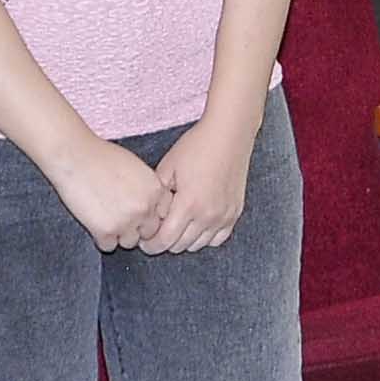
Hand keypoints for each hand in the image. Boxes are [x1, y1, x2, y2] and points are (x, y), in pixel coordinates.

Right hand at [48, 135, 167, 252]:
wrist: (72, 156)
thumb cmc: (100, 157)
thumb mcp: (136, 167)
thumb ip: (148, 189)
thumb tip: (151, 207)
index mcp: (155, 190)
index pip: (163, 216)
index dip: (148, 214)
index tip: (135, 209)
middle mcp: (145, 208)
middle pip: (148, 232)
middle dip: (135, 227)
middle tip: (117, 214)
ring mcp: (126, 221)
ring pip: (129, 242)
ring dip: (118, 234)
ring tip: (103, 215)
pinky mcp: (105, 231)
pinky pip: (108, 246)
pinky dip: (101, 237)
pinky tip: (93, 220)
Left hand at [143, 110, 258, 254]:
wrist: (229, 134)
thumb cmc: (196, 146)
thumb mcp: (167, 167)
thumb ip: (157, 195)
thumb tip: (149, 217)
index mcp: (188, 204)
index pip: (165, 240)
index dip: (151, 245)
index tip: (144, 241)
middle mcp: (208, 215)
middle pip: (181, 246)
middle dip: (165, 242)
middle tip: (156, 232)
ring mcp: (224, 216)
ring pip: (198, 245)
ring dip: (183, 241)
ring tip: (174, 228)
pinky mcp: (235, 213)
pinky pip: (218, 239)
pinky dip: (204, 238)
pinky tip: (195, 226)